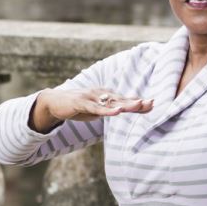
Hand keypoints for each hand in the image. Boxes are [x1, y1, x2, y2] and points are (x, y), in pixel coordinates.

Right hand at [32, 88, 152, 131]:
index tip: (152, 104)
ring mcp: (91, 97)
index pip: (124, 100)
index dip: (137, 103)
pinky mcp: (82, 103)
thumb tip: (119, 111)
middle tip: (152, 103)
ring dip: (125, 104)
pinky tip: (117, 111)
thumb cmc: (76, 107)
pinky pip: (96, 108)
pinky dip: (107, 110)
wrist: (54, 102)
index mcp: (104, 96)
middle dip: (136, 102)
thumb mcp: (95, 110)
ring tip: (139, 105)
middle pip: (121, 99)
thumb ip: (107, 110)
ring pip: (111, 102)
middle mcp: (100, 94)